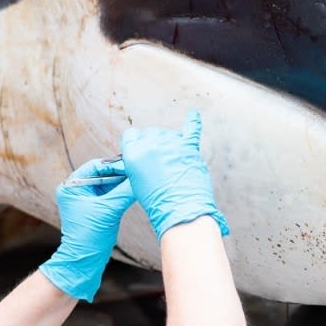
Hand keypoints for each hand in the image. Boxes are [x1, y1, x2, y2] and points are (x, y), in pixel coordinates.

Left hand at [39, 158, 136, 301]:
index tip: (132, 166)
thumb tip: (140, 177)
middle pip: (103, 174)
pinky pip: (111, 195)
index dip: (115, 166)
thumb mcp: (109, 210)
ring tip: (139, 181)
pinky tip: (135, 190)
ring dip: (123, 183)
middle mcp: (77, 190)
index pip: (96, 167)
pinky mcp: (95, 209)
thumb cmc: (89, 236)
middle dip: (121, 174)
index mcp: (71, 186)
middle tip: (139, 172)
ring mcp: (86, 200)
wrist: (84, 262)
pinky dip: (122, 193)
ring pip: (109, 184)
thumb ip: (125, 191)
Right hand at [120, 110, 228, 237]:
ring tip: (175, 165)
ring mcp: (171, 143)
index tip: (143, 153)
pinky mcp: (189, 147)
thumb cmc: (158, 201)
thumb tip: (147, 149)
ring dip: (172, 144)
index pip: (132, 134)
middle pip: (151, 132)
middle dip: (155, 144)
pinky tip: (193, 114)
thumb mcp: (136, 179)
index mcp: (133, 152)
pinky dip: (193, 120)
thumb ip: (139, 159)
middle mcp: (150, 143)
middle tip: (161, 164)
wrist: (181, 211)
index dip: (137, 143)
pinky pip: (192, 127)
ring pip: (170, 133)